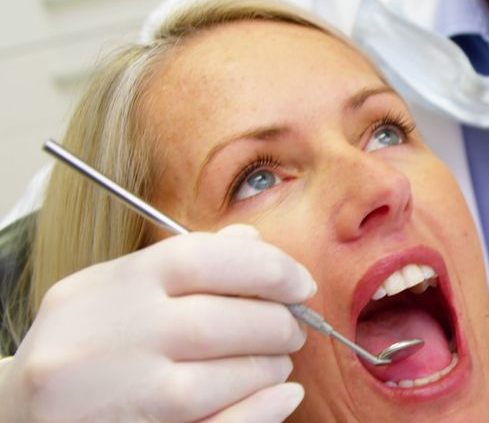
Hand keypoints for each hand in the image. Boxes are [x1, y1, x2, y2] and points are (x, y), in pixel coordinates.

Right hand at [0, 225, 313, 422]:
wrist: (18, 412)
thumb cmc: (84, 344)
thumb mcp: (116, 290)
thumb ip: (183, 265)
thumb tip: (253, 242)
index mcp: (109, 287)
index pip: (200, 259)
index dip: (266, 269)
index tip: (300, 283)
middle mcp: (106, 338)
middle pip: (215, 323)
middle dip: (274, 325)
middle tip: (294, 330)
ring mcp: (112, 395)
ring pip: (213, 382)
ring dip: (264, 371)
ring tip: (278, 364)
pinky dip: (255, 412)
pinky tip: (280, 396)